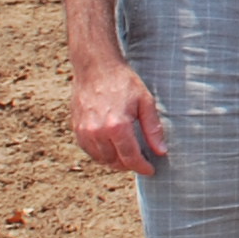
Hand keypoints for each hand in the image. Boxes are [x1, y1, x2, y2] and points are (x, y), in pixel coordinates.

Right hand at [69, 56, 168, 173]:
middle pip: (115, 162)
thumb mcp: (145, 102)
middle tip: (140, 159)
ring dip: (115, 161)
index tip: (150, 170)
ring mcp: (85, 132)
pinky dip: (101, 154)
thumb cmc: (123, 82)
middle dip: (129, 165)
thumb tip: (161, 151)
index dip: (142, 167)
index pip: (131, 158)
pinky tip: (111, 146)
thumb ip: (153, 129)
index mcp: (117, 127)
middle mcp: (98, 132)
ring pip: (101, 159)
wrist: (96, 67)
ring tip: (127, 153)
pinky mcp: (77, 128)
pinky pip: (90, 151)